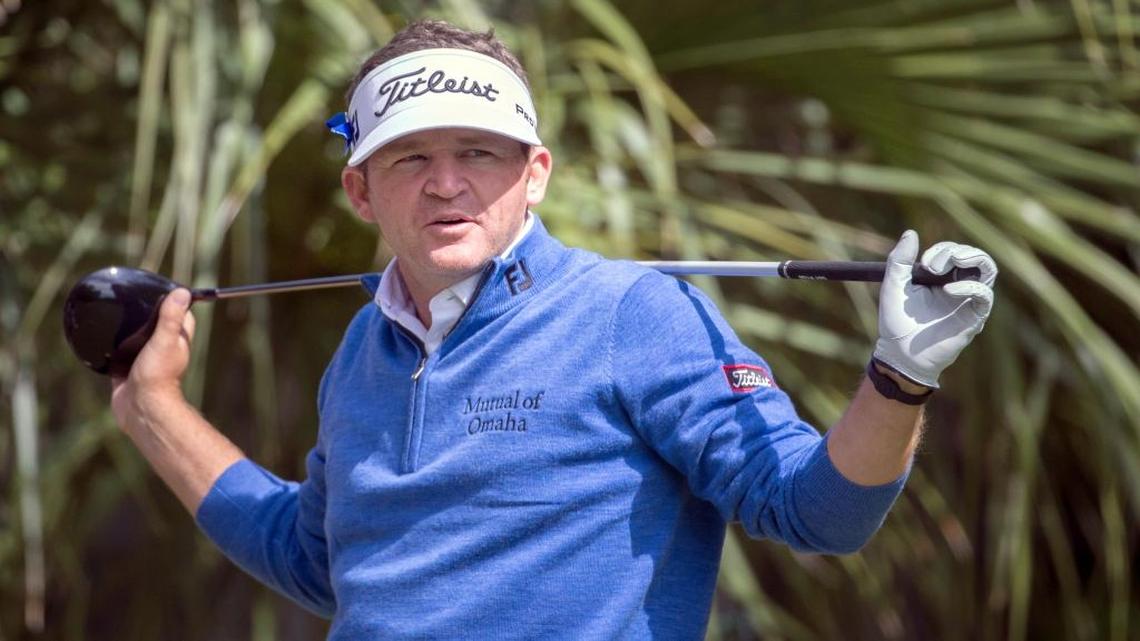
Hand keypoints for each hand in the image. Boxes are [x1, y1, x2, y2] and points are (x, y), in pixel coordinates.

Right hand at [111, 288, 195, 428]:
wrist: (139, 406)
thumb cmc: (157, 375)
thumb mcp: (165, 341)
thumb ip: (172, 318)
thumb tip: (182, 292)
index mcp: (178, 339)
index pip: (182, 313)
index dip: (175, 299)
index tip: (161, 286)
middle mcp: (164, 347)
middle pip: (157, 323)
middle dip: (148, 310)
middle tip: (132, 295)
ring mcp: (144, 358)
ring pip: (137, 336)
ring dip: (128, 327)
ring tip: (114, 309)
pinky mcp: (126, 368)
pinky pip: (118, 352)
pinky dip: (111, 344)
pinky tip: (100, 334)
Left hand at [873, 231, 996, 387]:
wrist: (900, 353)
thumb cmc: (897, 321)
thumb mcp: (894, 285)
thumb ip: (900, 260)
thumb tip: (911, 233)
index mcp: (941, 276)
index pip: (954, 251)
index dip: (943, 249)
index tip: (924, 261)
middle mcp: (959, 285)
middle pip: (975, 256)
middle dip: (958, 251)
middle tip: (935, 263)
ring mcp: (968, 300)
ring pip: (988, 270)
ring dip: (972, 258)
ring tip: (952, 262)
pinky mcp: (974, 316)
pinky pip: (984, 295)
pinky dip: (970, 287)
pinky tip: (949, 290)